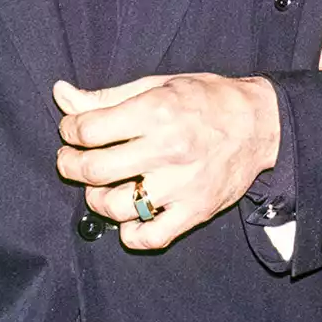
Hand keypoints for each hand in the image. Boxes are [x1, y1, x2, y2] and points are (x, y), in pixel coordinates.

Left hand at [54, 73, 279, 250]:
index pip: (88, 130)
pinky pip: (149, 236)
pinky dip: (129, 233)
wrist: (260, 123)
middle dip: (71, 165)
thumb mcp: (158, 85)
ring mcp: (182, 184)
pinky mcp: (196, 210)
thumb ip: (107, 96)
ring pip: (115, 206)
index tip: (73, 130)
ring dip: (95, 199)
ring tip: (100, 187)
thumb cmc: (206, 100)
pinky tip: (128, 215)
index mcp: (156, 111)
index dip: (70, 130)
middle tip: (73, 160)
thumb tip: (61, 94)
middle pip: (94, 169)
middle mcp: (168, 149)